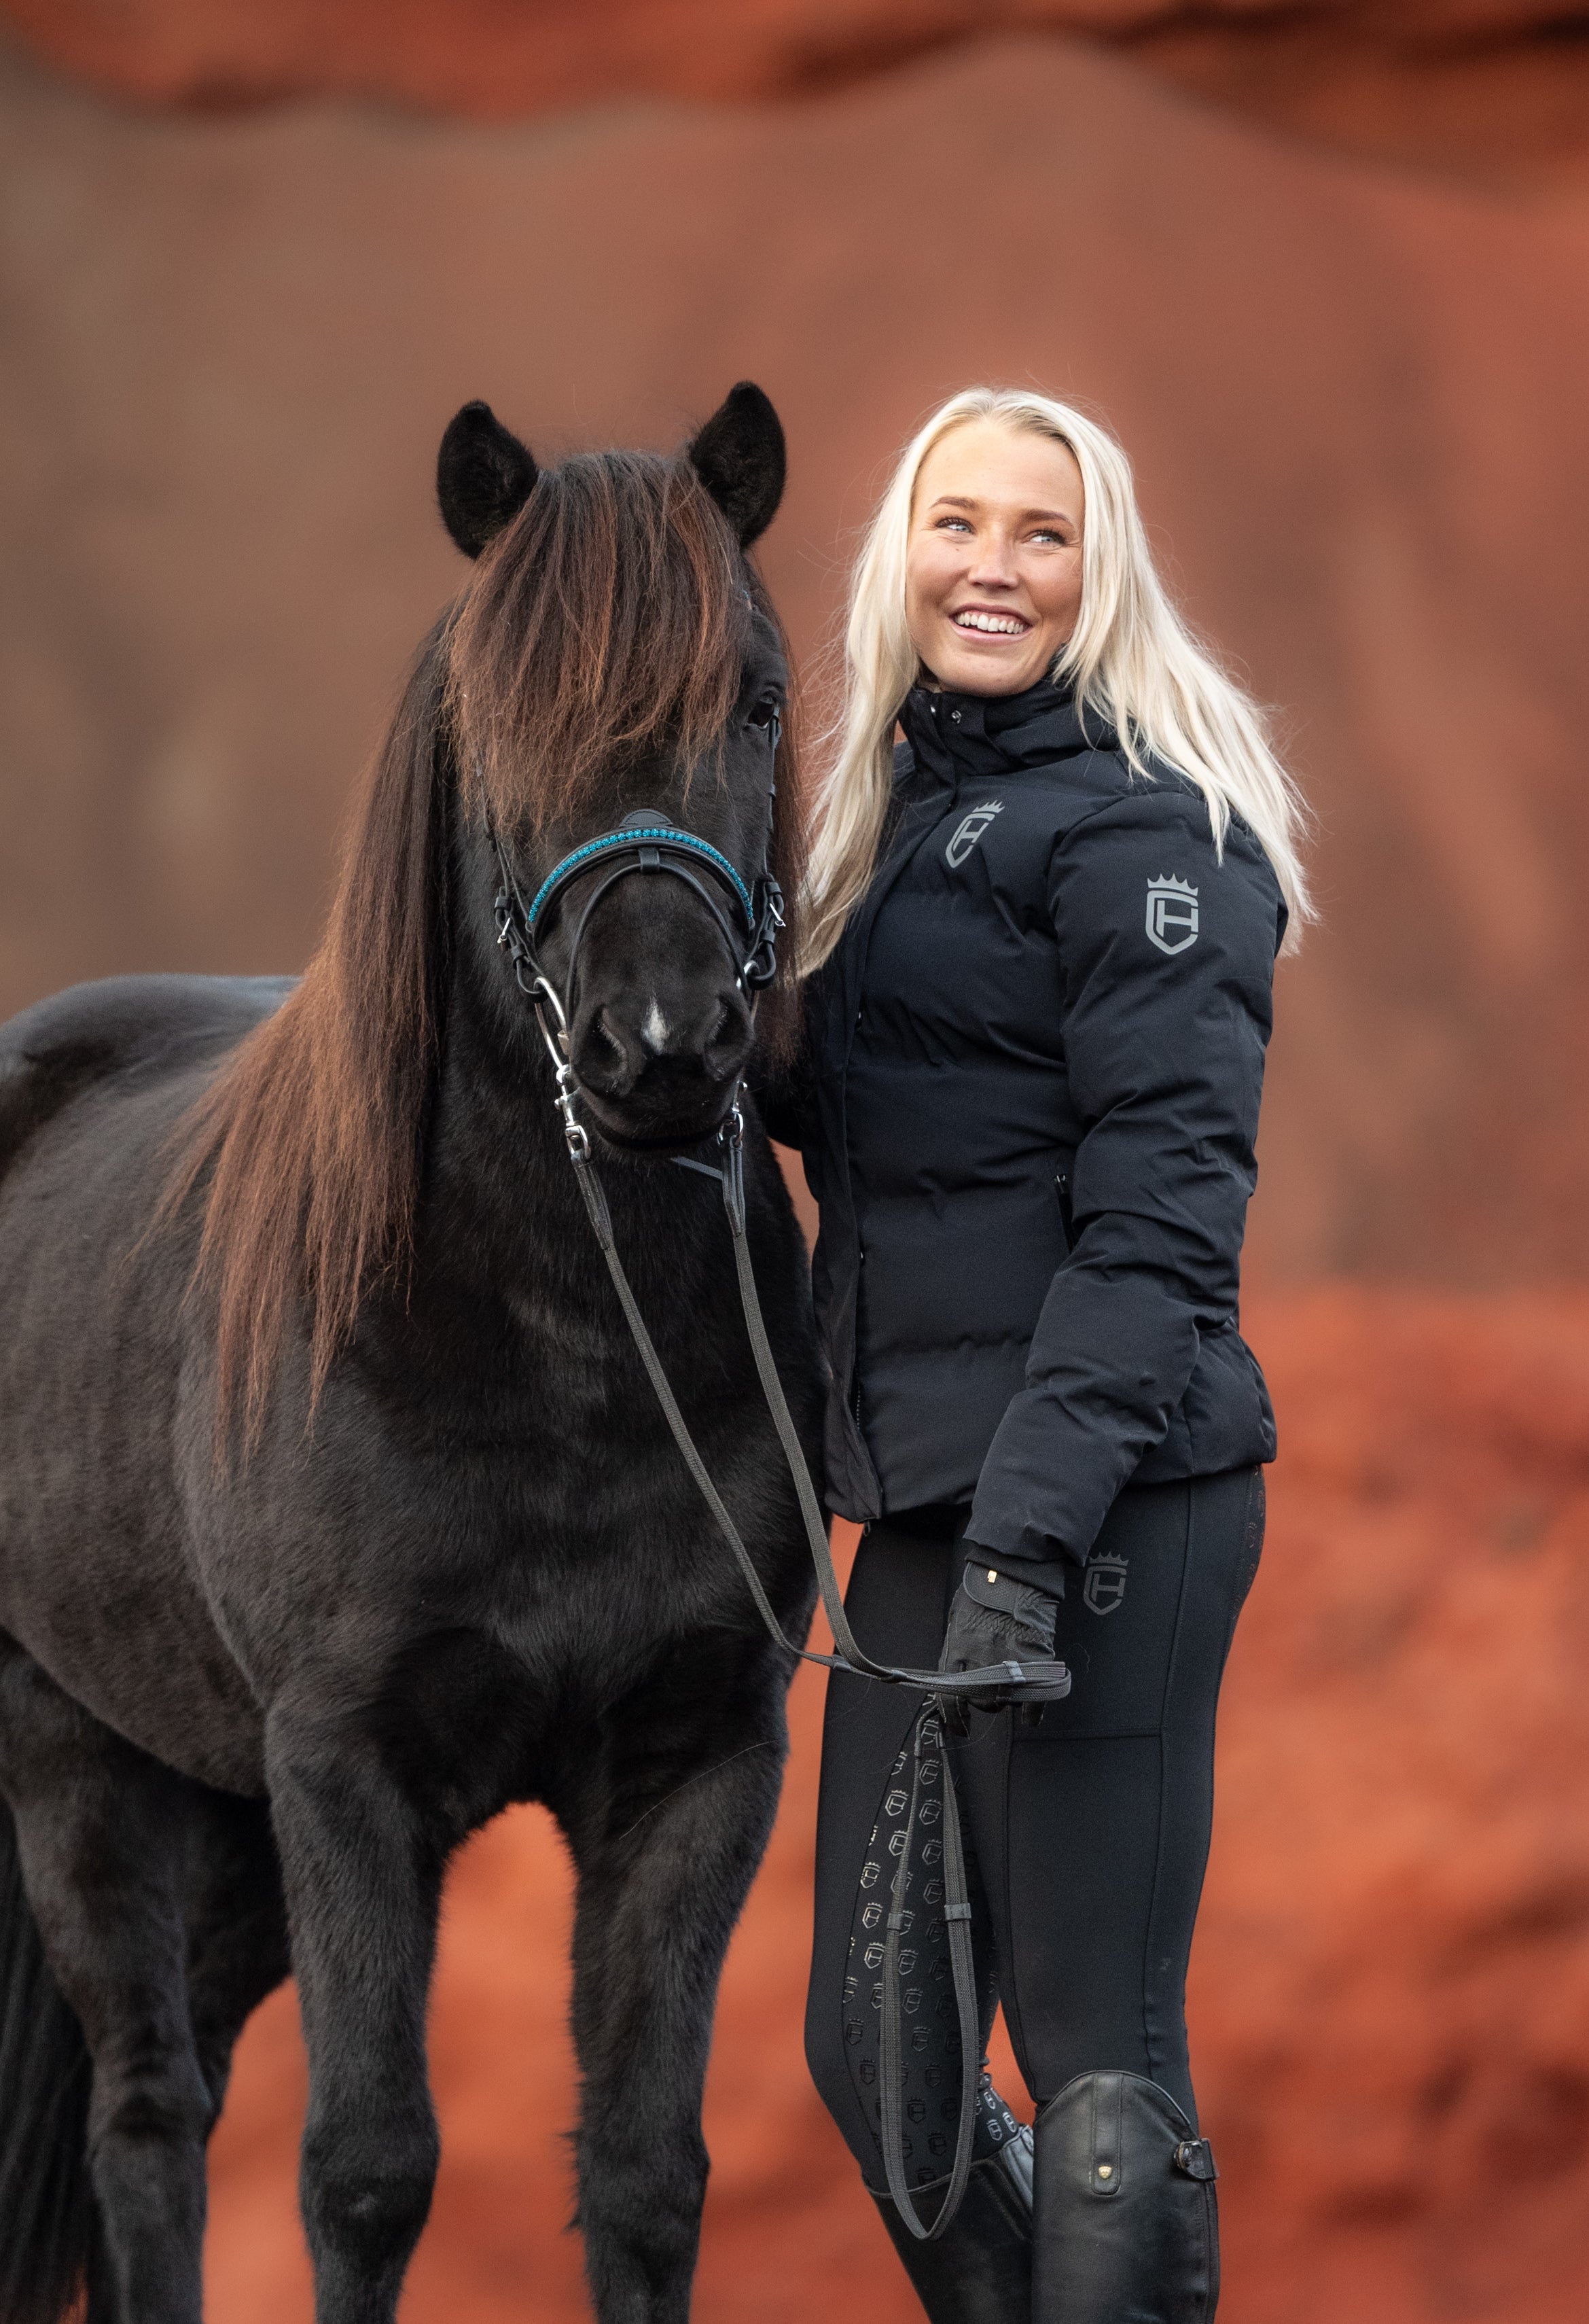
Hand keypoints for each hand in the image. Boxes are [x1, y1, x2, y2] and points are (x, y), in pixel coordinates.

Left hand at [938, 1561, 1068, 1730]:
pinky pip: (1035, 1698)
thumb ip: (955, 1650)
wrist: (1013, 1571)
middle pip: (980, 1701)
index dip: (954, 1718)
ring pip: (1006, 1700)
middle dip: (983, 1701)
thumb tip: (954, 1678)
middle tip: (989, 1689)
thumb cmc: (981, 1590)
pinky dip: (1034, 1711)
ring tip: (1010, 1684)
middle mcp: (981, 1660)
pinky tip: (1031, 1717)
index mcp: (957, 1649)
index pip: (949, 1698)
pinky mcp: (1036, 1660)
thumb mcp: (957, 1620)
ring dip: (1007, 1699)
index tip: (960, 1726)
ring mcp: (1010, 1661)